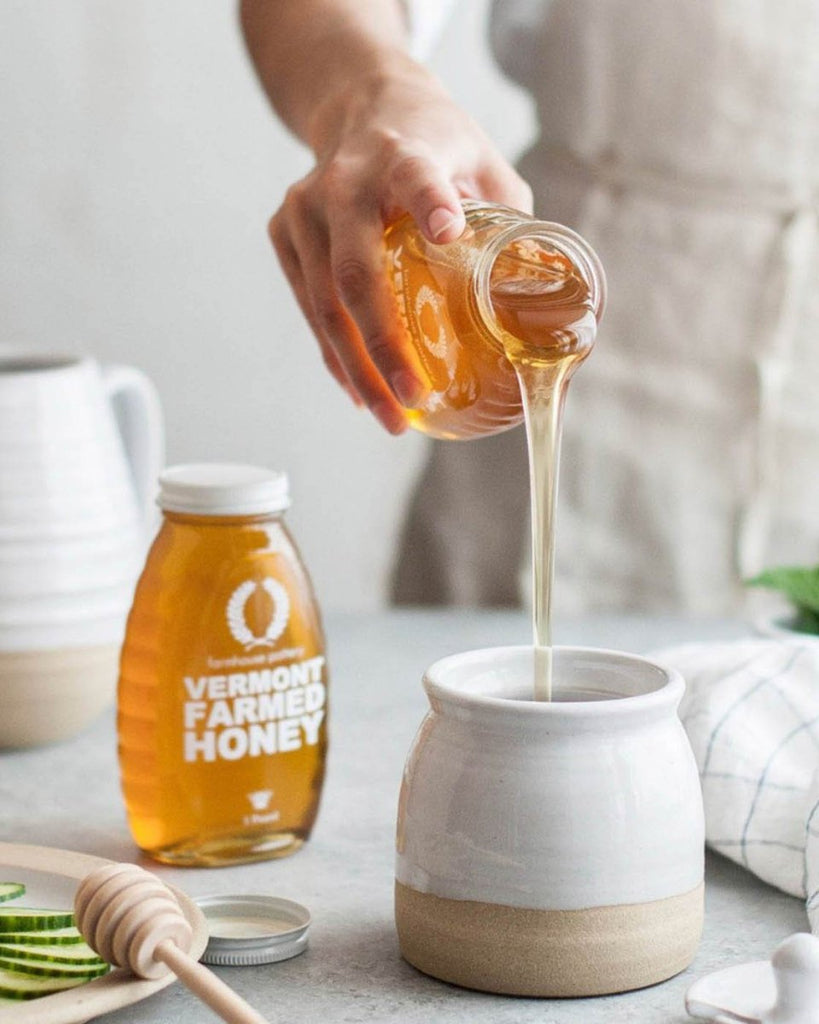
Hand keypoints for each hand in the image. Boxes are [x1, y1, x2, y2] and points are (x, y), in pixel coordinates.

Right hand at [268, 56, 532, 432]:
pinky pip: (308, 307)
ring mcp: (304, 208)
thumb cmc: (434, 145)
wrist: (361, 105)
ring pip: (323, 304)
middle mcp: (344, 181)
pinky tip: (359, 390)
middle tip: (412, 398)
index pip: (415, 176)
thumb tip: (548, 303)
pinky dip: (334, 354)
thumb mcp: (486, 164)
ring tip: (389, 418)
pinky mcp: (283, 233)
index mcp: (403, 155)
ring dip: (356, 369)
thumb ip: (513, 223)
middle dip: (383, 347)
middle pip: (356, 274)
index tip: (446, 229)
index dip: (429, 202)